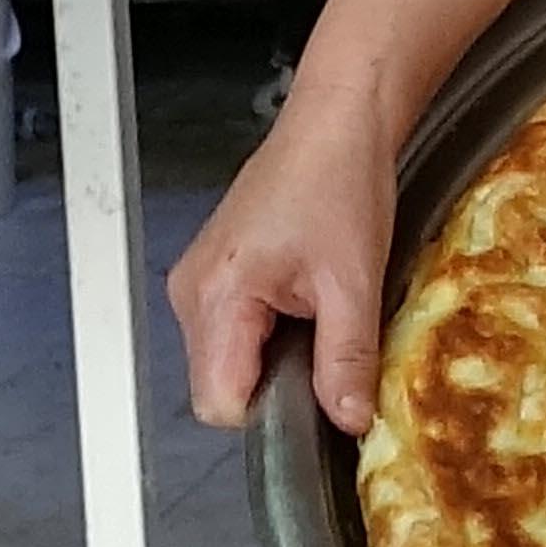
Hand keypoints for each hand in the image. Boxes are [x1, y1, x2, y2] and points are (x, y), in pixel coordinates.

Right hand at [170, 89, 400, 432]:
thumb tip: (348, 421)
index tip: (318, 388)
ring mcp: (198, 286)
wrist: (335, 126)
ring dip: (279, 355)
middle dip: (279, 381)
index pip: (219, 404)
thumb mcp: (354, 282)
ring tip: (319, 308)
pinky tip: (306, 298)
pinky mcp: (215, 279)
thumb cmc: (338, 182)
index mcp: (215, 296)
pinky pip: (237, 335)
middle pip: (222, 387)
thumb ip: (346, 359)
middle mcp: (191, 295)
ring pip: (231, 363)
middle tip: (326, 336)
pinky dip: (273, 332)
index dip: (273, 410)